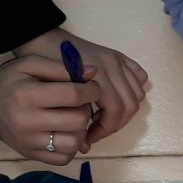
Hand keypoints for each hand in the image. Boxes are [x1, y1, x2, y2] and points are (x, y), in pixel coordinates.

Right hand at [0, 54, 103, 165]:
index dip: (90, 90)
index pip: (72, 95)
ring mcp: (30, 143)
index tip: (91, 87)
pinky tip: (65, 133)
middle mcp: (28, 122)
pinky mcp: (32, 155)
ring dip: (80, 130)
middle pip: (77, 121)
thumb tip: (93, 73)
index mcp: (28, 95)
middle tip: (79, 103)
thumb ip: (61, 67)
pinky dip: (71, 146)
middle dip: (85, 109)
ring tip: (72, 118)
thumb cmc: (9, 81)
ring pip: (74, 143)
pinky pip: (64, 158)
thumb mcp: (30, 64)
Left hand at [14, 29, 148, 145]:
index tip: (89, 137)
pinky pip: (140, 77)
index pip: (115, 111)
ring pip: (138, 95)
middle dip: (115, 124)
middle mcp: (113, 65)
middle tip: (96, 131)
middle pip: (130, 106)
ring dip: (125, 111)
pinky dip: (133, 92)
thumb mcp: (56, 93)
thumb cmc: (44, 66)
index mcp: (98, 73)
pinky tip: (116, 99)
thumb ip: (75, 114)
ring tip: (104, 117)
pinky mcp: (119, 57)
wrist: (42, 39)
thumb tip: (83, 143)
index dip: (105, 130)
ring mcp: (118, 60)